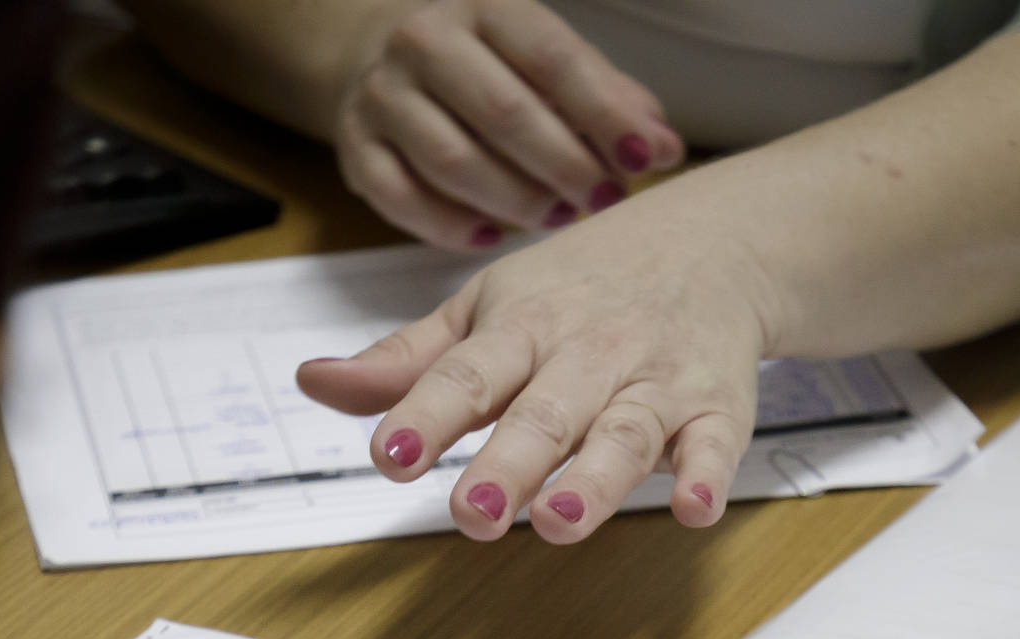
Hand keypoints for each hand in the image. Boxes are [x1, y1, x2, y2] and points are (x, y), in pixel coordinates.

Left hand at [296, 179, 775, 540]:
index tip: (388, 459)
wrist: (712, 241)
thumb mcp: (484, 310)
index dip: (425, 416)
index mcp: (521, 328)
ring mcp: (656, 380)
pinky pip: (717, 442)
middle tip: (475, 514)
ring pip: (626, 431)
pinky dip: (709, 473)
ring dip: (598, 477)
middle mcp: (587, 353)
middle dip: (510, 463)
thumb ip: (407, 362)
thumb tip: (315, 382)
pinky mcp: (718, 405)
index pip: (466, 374)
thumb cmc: (579, 288)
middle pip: (545, 412)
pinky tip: (695, 507)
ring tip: (563, 519)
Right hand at [334, 0, 681, 248]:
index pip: (553, 59)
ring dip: (515, 201)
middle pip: (503, 113)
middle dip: (563, 166)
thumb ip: (606, 97)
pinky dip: (452, 228)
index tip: (646, 160)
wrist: (375, 54)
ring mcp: (381, 95)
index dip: (604, 115)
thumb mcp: (543, 56)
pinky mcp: (354, 149)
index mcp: (484, 6)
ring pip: (452, 162)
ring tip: (555, 216)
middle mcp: (424, 41)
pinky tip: (491, 235)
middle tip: (601, 199)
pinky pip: (403, 201)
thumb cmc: (486, 63)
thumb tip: (665, 149)